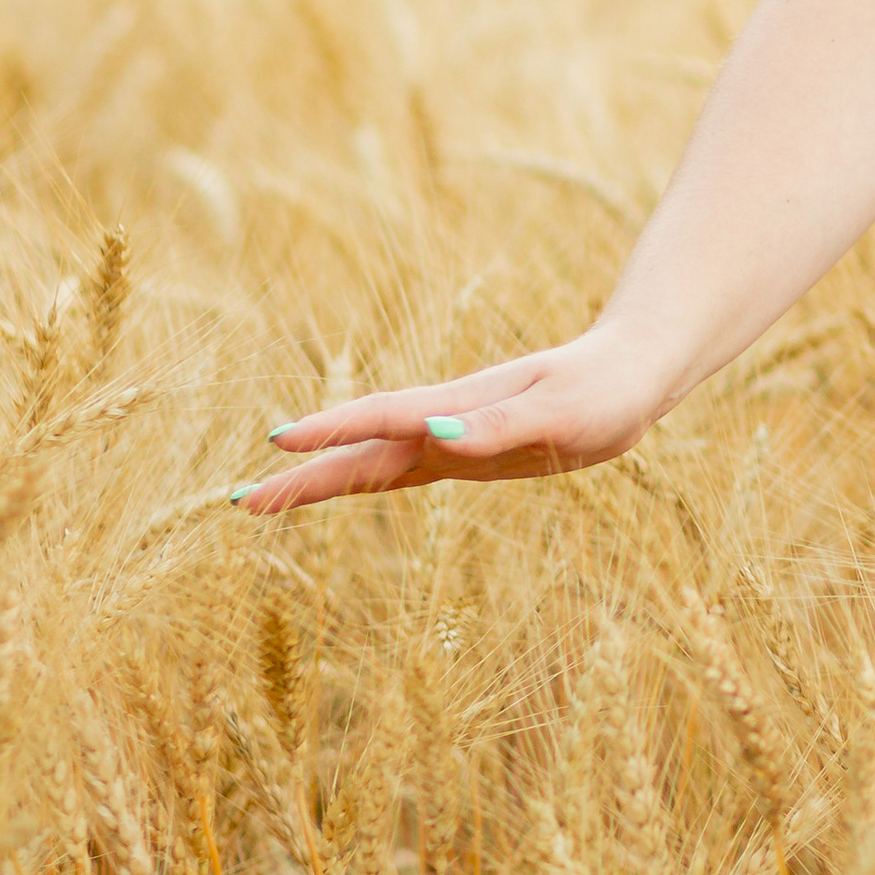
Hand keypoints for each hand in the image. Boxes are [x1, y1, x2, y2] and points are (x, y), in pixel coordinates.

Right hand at [238, 319, 667, 512]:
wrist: (633, 374)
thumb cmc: (604, 390)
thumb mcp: (560, 412)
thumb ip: (499, 425)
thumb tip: (434, 436)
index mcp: (459, 409)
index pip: (381, 422)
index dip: (331, 434)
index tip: (278, 445)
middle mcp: (446, 422)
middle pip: (361, 451)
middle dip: (304, 475)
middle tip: (242, 500)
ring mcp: (453, 437)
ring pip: (373, 460)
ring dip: (321, 477)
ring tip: (265, 499)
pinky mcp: (470, 452)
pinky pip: (402, 467)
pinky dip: (363, 476)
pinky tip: (342, 483)